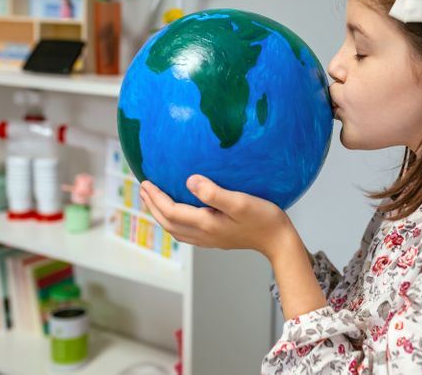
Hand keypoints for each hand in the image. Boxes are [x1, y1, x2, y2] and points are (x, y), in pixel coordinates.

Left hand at [139, 175, 295, 260]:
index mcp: (206, 224)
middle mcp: (203, 234)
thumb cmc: (263, 218)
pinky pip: (186, 231)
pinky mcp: (216, 238)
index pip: (171, 211)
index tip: (145, 182)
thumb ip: (213, 192)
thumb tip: (189, 180)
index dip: (155, 197)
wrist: (278, 240)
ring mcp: (209, 239)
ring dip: (161, 214)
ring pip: (175, 228)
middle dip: (152, 205)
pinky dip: (174, 220)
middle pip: (168, 222)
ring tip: (154, 199)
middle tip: (143, 188)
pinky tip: (179, 211)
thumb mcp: (240, 202)